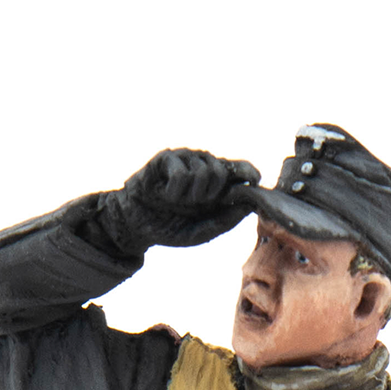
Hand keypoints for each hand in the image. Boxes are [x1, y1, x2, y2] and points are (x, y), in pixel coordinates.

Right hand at [111, 147, 259, 246]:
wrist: (137, 224)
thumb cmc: (171, 226)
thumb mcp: (201, 232)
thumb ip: (225, 221)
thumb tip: (249, 206)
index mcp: (219, 185)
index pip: (242, 169)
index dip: (250, 173)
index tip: (254, 181)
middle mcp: (205, 167)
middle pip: (223, 171)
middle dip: (211, 194)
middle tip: (194, 203)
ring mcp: (186, 160)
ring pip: (203, 172)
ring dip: (189, 195)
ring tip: (176, 200)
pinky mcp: (167, 158)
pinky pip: (181, 174)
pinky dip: (174, 192)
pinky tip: (166, 194)